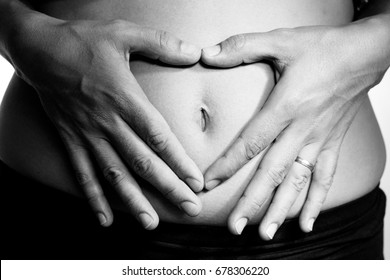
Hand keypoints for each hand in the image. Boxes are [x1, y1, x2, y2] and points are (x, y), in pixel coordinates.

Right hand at [9, 15, 203, 227]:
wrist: (39, 49)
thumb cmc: (84, 41)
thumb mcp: (125, 33)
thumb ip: (162, 44)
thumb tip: (195, 52)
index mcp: (125, 99)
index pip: (158, 137)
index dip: (179, 162)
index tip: (196, 182)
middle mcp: (108, 122)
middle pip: (142, 162)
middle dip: (168, 188)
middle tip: (189, 209)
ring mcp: (87, 134)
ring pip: (114, 174)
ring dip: (134, 201)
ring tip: (151, 223)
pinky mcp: (70, 139)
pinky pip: (82, 173)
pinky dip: (93, 198)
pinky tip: (105, 219)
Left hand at [201, 16, 389, 238]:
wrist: (366, 53)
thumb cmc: (323, 47)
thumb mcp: (281, 40)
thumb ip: (242, 46)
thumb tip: (207, 53)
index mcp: (286, 106)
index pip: (250, 143)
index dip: (227, 166)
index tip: (209, 184)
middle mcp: (302, 130)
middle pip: (272, 173)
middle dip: (252, 202)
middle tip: (235, 227)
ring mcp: (319, 140)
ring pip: (298, 182)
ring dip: (281, 210)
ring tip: (265, 234)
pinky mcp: (332, 144)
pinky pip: (324, 178)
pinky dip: (315, 202)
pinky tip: (306, 223)